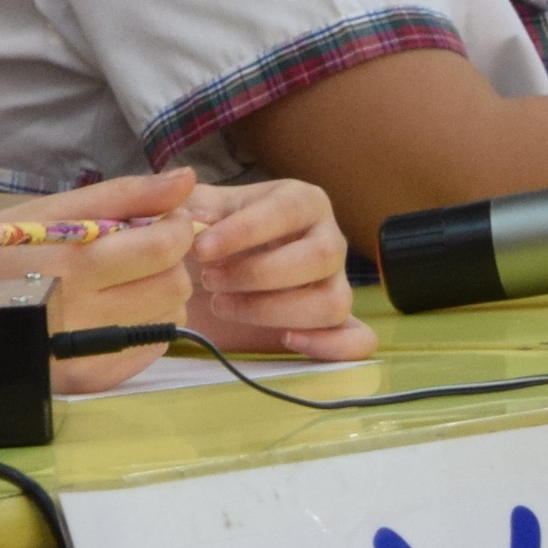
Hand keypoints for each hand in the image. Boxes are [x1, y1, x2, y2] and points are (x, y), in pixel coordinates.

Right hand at [0, 170, 199, 392]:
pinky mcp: (86, 379)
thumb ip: (125, 195)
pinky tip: (112, 311)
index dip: (176, 228)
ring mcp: (85, 353)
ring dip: (158, 295)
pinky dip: (144, 326)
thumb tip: (187, 179)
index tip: (162, 221)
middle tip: (140, 253)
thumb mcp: (51, 210)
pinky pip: (147, 350)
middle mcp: (82, 313)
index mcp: (74, 262)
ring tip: (122, 283)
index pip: (164, 247)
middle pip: (173, 286)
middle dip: (168, 263)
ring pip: (169, 319)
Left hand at [177, 177, 376, 361]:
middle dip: (258, 273)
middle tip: (208, 280)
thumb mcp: (189, 210)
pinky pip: (359, 339)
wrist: (196, 280)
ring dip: (275, 310)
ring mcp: (335, 283)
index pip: (288, 211)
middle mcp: (326, 240)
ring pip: (334, 301)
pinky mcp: (333, 324)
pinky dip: (331, 345)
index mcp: (299, 202)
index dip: (245, 230)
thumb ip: (188, 203)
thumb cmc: (201, 238)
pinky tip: (285, 339)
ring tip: (223, 305)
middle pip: (322, 256)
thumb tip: (195, 214)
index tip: (200, 249)